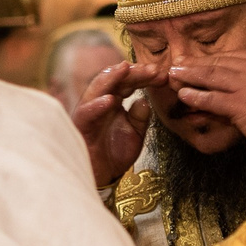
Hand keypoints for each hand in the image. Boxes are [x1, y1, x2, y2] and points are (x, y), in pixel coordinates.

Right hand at [71, 60, 163, 186]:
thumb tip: (144, 100)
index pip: (129, 82)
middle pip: (116, 80)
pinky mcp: (81, 126)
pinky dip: (97, 105)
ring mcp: (89, 111)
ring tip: (126, 68)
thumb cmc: (115, 153)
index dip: (145, 76)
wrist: (101, 176)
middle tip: (154, 70)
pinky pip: (87, 113)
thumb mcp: (135, 134)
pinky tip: (110, 100)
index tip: (163, 75)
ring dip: (112, 78)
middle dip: (134, 73)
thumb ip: (141, 117)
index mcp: (114, 101)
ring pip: (98, 88)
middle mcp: (100, 102)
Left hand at [167, 52, 245, 148]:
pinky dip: (196, 96)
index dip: (211, 58)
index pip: (232, 56)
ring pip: (212, 76)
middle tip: (177, 64)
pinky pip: (213, 98)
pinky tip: (184, 95)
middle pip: (219, 63)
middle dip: (195, 63)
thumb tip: (233, 81)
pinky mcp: (240, 104)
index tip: (196, 60)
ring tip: (174, 75)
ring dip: (190, 75)